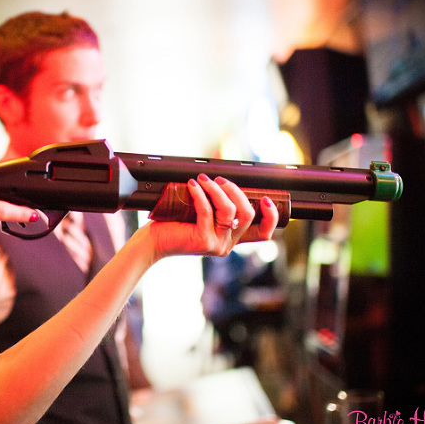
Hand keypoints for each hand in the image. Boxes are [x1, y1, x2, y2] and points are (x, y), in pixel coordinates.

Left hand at [147, 173, 277, 262]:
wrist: (153, 241)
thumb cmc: (175, 224)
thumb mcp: (202, 214)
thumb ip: (216, 204)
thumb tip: (223, 179)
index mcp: (231, 238)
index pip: (263, 234)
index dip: (271, 217)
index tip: (266, 199)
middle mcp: (227, 244)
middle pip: (248, 215)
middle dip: (236, 191)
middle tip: (219, 180)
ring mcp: (216, 244)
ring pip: (229, 211)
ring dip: (217, 190)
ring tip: (204, 180)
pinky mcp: (203, 240)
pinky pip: (207, 211)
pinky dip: (200, 194)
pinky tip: (192, 185)